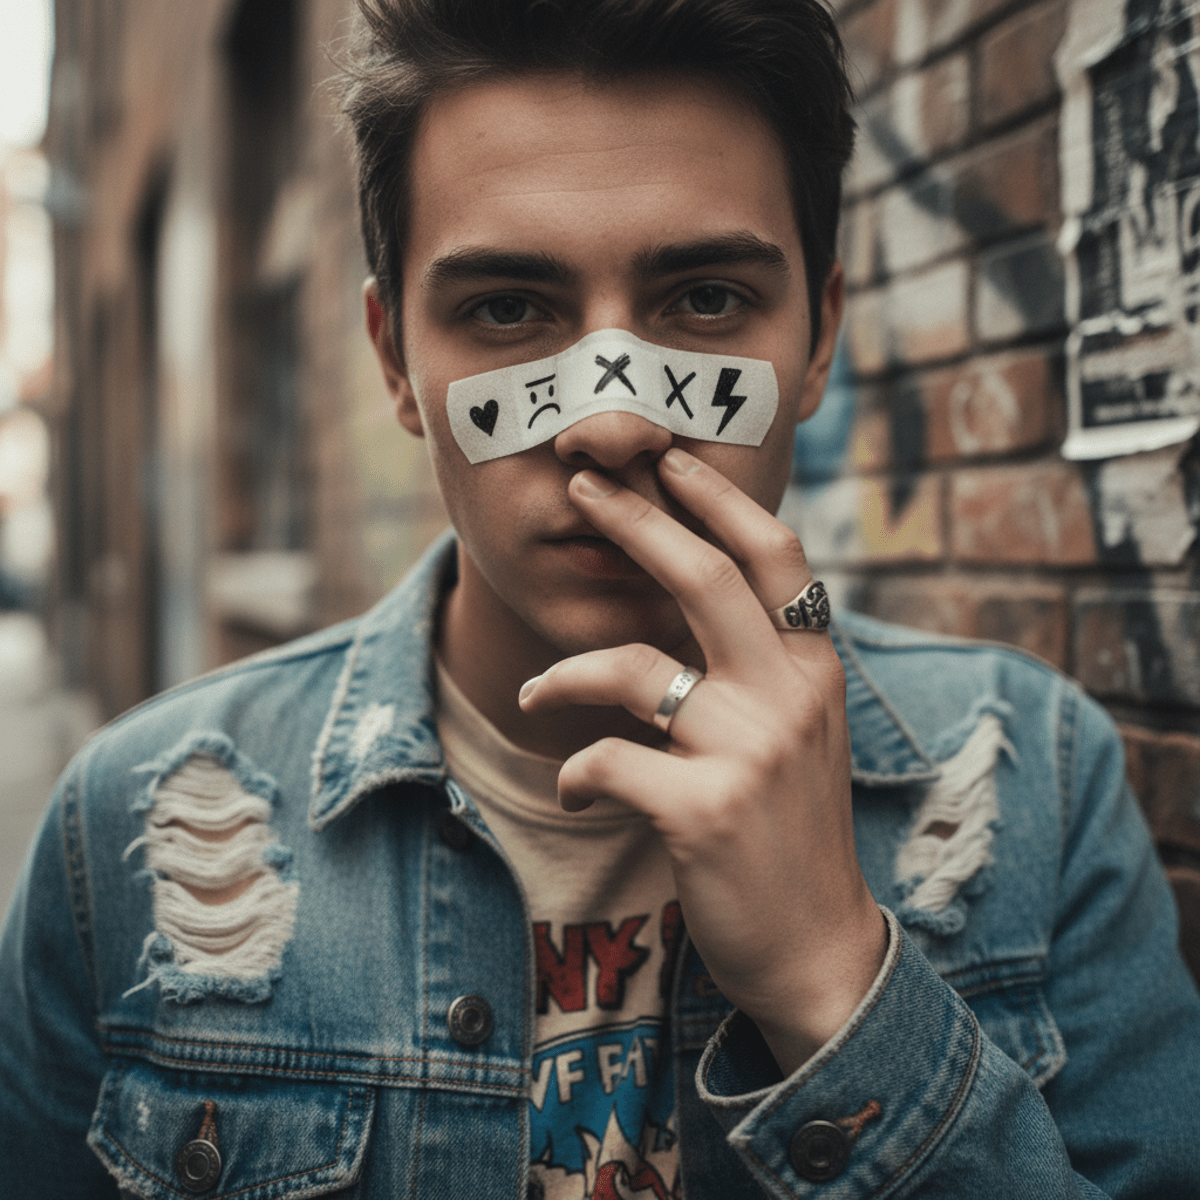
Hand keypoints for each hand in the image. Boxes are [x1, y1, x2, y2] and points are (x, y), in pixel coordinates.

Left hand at [518, 446, 886, 1072]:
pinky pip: (605, 760)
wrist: (816, 944)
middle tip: (583, 485)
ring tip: (534, 691)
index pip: (775, 558)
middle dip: (635, 521)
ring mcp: (750, 750)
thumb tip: (691, 593)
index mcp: (813, 671)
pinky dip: (574, 770)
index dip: (720, 502)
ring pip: (632, 666)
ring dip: (564, 674)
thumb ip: (760, 666)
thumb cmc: (790, 830)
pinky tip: (573, 787)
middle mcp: (789, 696)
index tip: (670, 463)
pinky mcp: (704, 809)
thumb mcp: (797, 732)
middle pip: (704, 578)